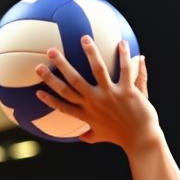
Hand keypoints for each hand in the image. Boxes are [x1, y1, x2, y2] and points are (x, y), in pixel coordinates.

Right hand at [34, 38, 159, 149]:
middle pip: (72, 82)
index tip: (36, 90)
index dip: (49, 99)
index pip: (64, 106)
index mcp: (88, 114)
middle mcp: (96, 103)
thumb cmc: (123, 138)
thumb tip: (81, 138)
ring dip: (90, 53)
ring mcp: (111, 96)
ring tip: (84, 38)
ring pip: (97, 70)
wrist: (142, 140)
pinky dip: (124, 56)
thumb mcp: (103, 136)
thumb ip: (90, 135)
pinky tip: (121, 43)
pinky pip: (125, 70)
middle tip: (50, 51)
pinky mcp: (127, 92)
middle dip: (60, 66)